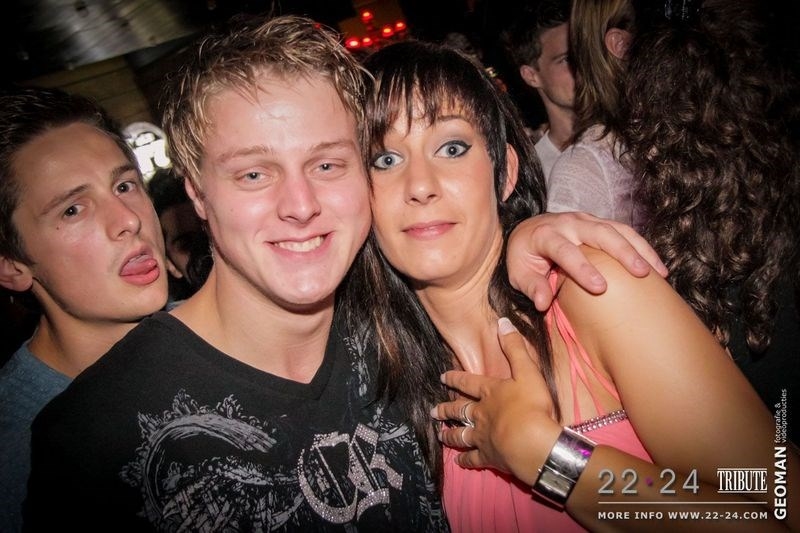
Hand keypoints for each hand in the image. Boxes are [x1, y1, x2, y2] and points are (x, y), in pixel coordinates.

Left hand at [432, 318, 561, 484]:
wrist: (533, 442)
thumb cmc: (532, 405)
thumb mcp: (528, 371)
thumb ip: (515, 347)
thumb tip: (502, 321)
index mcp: (491, 392)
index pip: (469, 382)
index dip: (456, 378)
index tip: (442, 377)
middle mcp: (482, 414)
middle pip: (459, 410)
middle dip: (446, 409)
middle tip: (432, 410)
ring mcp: (483, 437)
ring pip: (461, 434)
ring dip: (450, 434)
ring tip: (440, 434)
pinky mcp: (489, 457)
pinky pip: (473, 459)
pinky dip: (465, 460)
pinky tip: (459, 461)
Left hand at [506, 212, 666, 310]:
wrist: (528, 230)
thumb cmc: (524, 256)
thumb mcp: (518, 273)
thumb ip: (531, 286)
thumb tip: (543, 303)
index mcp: (545, 235)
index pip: (565, 250)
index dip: (582, 268)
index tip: (600, 287)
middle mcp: (568, 223)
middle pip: (599, 234)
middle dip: (622, 252)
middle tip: (641, 274)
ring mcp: (586, 220)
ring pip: (618, 230)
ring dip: (640, 249)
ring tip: (658, 272)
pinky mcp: (599, 223)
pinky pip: (625, 232)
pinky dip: (642, 247)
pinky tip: (656, 266)